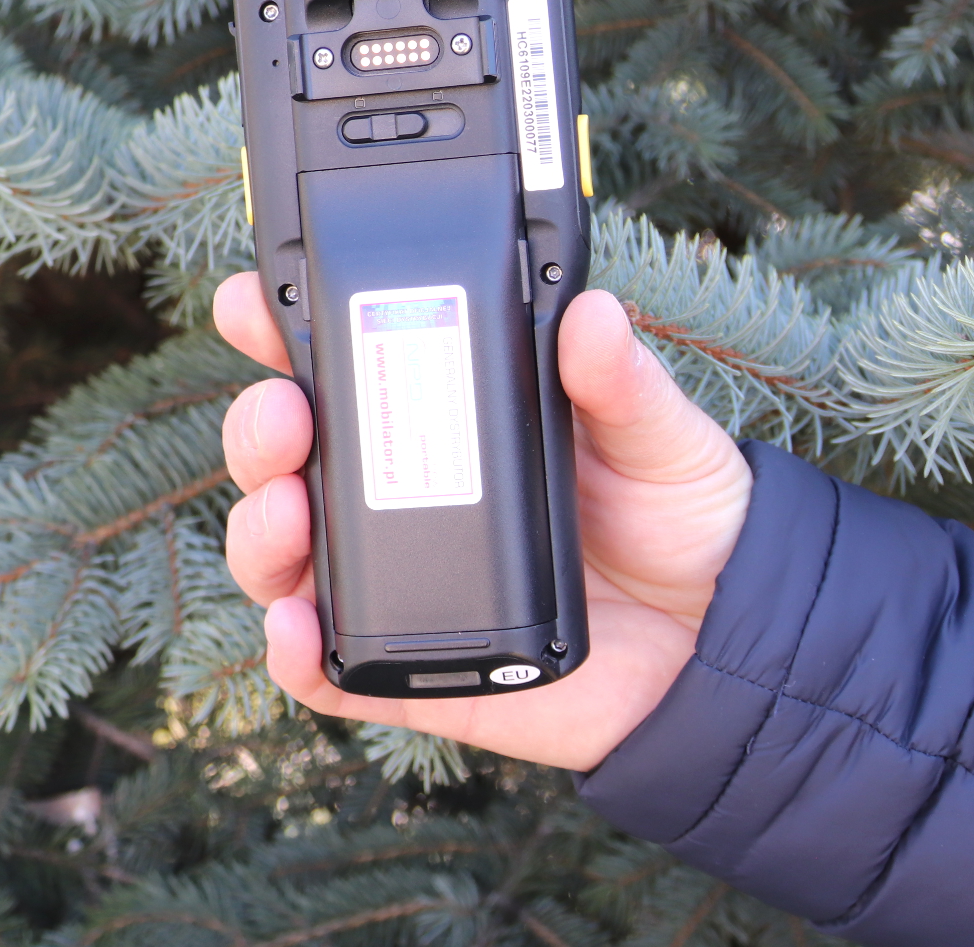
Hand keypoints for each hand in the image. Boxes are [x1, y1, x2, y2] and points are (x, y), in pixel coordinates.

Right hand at [215, 273, 752, 771]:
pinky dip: (292, 652)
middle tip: (284, 412)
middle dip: (257, 428)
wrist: (725, 646)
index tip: (248, 301)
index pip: (342, 364)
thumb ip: (621, 382)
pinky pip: (325, 671)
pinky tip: (297, 627)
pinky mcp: (408, 672)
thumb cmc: (683, 520)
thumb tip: (590, 315)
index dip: (279, 329)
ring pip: (283, 555)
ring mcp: (398, 582)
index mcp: (448, 416)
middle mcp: (404, 494)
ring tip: (285, 507)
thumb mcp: (659, 434)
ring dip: (259, 528)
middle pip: (288, 456)